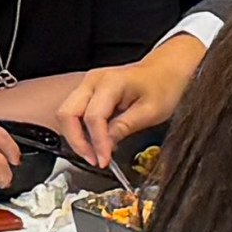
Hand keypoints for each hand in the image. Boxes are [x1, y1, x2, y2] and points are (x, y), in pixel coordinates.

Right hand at [58, 35, 202, 169]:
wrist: (166, 70)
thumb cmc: (163, 86)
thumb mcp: (151, 111)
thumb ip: (125, 127)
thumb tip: (106, 146)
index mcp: (110, 83)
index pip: (93, 117)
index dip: (97, 142)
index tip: (104, 160)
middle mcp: (92, 81)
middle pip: (67, 114)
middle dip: (76, 141)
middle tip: (94, 159)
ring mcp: (87, 85)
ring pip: (65, 115)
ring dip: (75, 137)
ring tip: (94, 153)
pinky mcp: (87, 92)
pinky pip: (73, 114)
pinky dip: (79, 130)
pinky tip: (94, 142)